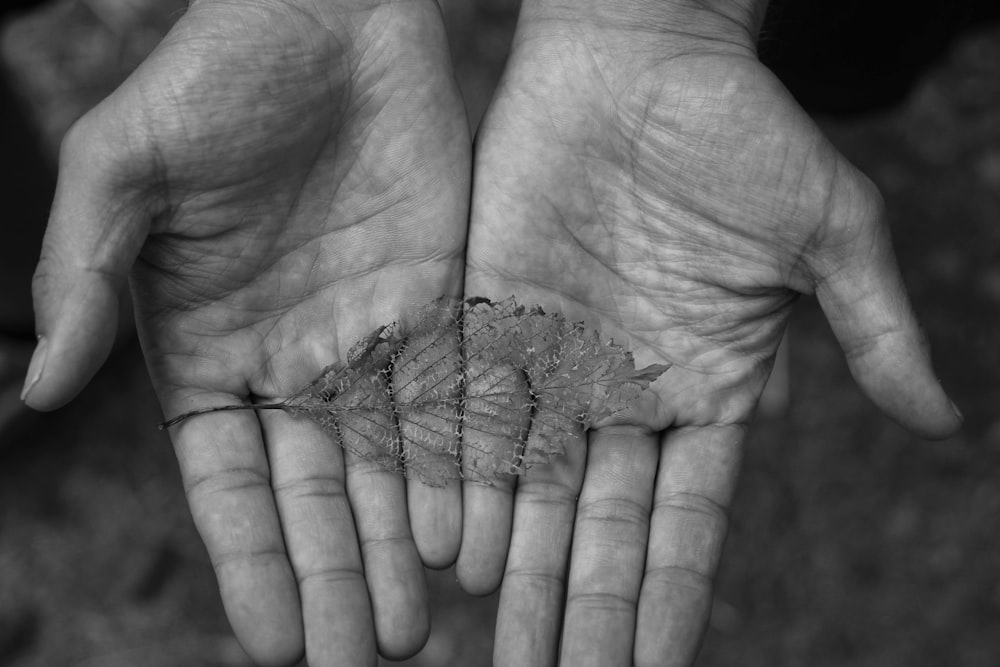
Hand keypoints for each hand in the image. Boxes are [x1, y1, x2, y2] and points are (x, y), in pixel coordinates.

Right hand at [23, 0, 469, 663]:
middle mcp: (290, 359)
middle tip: (364, 661)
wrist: (329, 15)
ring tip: (417, 630)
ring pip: (390, 466)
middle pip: (316, 495)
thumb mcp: (125, 167)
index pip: (229, 481)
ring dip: (400, 548)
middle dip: (335, 580)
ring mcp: (369, 336)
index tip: (275, 642)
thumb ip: (84, 273)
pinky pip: (452, 402)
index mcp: (207, 346)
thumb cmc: (215, 75)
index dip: (250, 560)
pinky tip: (470, 537)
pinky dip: (460, 469)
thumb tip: (34, 390)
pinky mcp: (439, 303)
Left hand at [460, 2, 960, 664]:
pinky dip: (459, 480)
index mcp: (706, 384)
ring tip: (499, 646)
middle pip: (597, 523)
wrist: (640, 55)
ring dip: (514, 566)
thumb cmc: (743, 130)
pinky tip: (446, 547)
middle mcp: (624, 388)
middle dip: (580, 607)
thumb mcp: (828, 229)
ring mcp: (552, 357)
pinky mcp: (489, 315)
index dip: (669, 596)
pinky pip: (471, 412)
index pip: (685, 519)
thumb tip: (941, 421)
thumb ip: (870, 327)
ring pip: (527, 485)